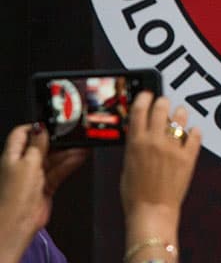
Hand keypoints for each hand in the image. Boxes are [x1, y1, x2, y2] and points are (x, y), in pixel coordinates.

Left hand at [0, 124, 86, 262]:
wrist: (18, 223)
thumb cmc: (15, 195)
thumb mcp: (28, 163)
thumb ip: (37, 145)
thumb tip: (41, 127)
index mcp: (12, 156)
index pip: (22, 134)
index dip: (36, 127)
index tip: (54, 122)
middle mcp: (22, 165)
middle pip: (41, 146)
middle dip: (57, 141)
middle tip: (74, 134)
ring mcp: (34, 176)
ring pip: (53, 159)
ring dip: (67, 153)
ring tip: (83, 146)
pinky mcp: (45, 186)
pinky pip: (59, 171)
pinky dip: (69, 164)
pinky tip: (80, 158)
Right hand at [120, 93, 200, 254]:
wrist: (152, 211)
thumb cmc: (134, 193)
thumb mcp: (127, 164)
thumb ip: (135, 145)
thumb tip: (141, 131)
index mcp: (136, 143)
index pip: (140, 108)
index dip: (144, 97)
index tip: (148, 94)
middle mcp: (155, 141)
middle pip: (162, 107)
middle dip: (163, 102)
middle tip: (164, 104)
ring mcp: (173, 148)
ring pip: (180, 117)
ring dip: (179, 114)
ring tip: (179, 117)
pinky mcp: (189, 156)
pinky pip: (196, 134)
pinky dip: (194, 132)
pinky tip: (191, 133)